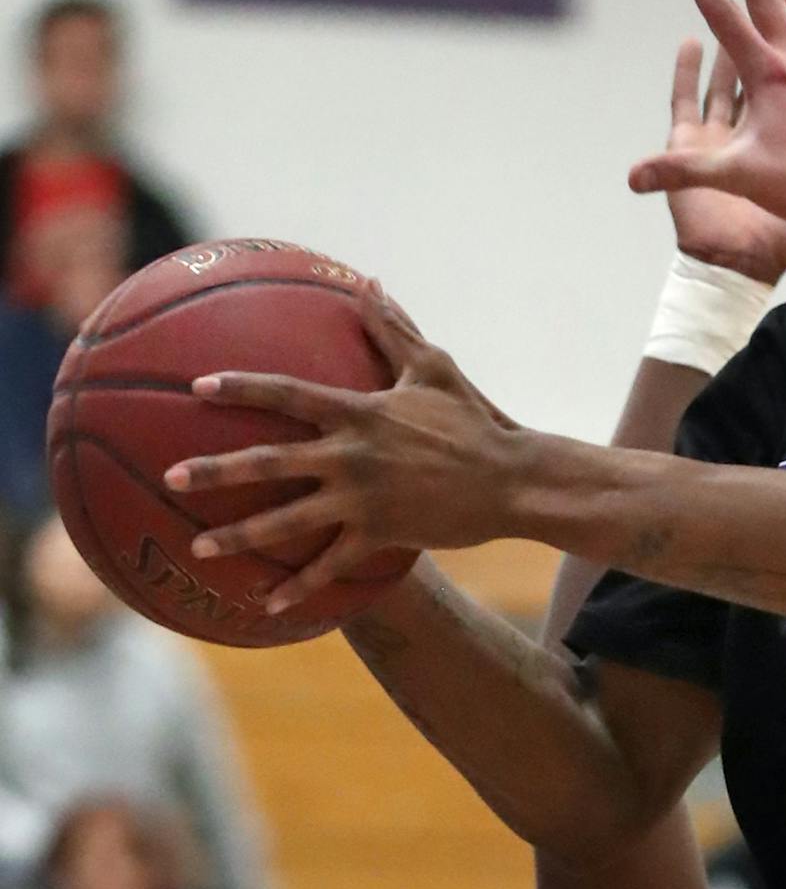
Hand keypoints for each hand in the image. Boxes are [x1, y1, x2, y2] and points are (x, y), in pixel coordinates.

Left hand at [163, 284, 524, 613]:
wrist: (511, 480)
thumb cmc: (475, 420)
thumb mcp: (435, 367)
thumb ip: (393, 329)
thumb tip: (367, 285)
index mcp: (360, 413)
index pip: (289, 395)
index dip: (242, 389)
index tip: (199, 388)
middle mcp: (351, 456)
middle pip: (269, 462)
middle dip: (215, 470)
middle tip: (172, 477)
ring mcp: (362, 499)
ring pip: (287, 521)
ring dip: (239, 536)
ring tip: (199, 548)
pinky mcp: (379, 535)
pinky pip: (330, 565)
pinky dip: (299, 588)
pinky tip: (267, 604)